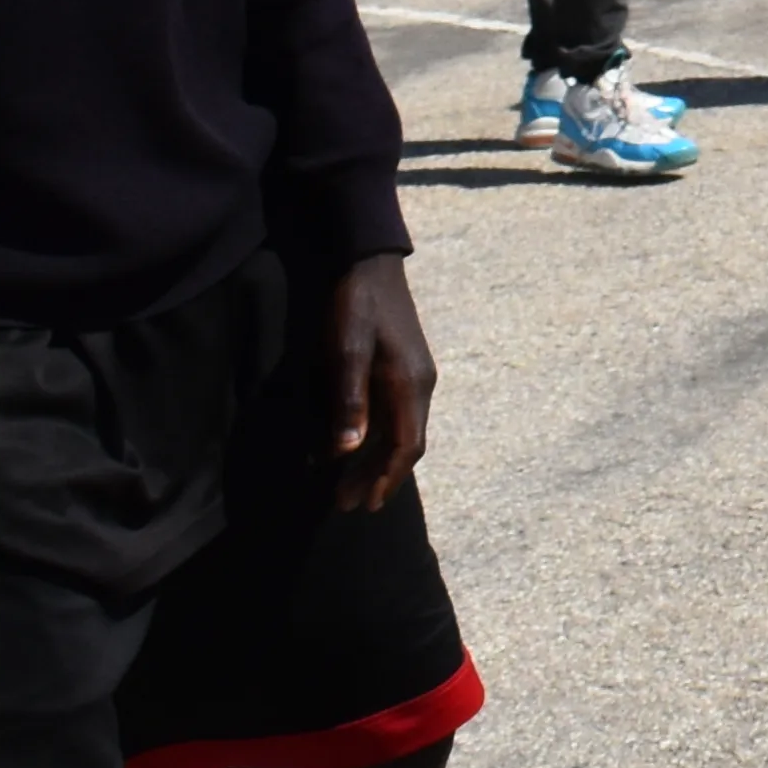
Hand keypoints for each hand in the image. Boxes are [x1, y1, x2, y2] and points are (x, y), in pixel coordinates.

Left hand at [322, 252, 434, 509]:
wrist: (370, 263)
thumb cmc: (355, 306)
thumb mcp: (346, 352)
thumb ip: (349, 401)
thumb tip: (347, 451)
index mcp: (410, 386)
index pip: (406, 446)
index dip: (386, 478)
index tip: (366, 504)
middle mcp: (420, 386)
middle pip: (405, 444)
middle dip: (378, 477)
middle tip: (347, 504)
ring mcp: (415, 377)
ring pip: (401, 431)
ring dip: (376, 460)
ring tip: (350, 484)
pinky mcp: (405, 369)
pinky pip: (395, 415)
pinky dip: (377, 438)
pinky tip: (356, 446)